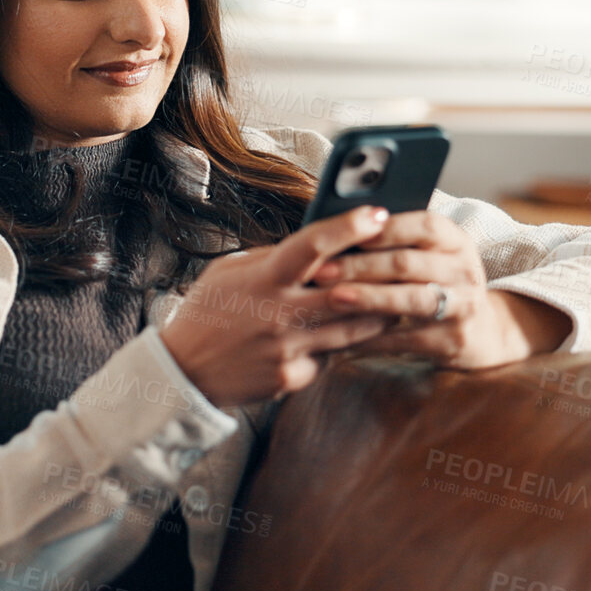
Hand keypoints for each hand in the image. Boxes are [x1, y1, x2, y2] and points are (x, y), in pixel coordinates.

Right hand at [160, 205, 400, 407]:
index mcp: (263, 279)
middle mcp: (279, 314)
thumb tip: (318, 246)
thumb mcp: (231, 271)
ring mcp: (287, 349)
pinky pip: (329, 358)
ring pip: (352, 330)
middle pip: (349, 292)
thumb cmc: (208, 312)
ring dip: (378, 314)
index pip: (313, 245)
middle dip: (382, 276)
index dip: (348, 226)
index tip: (378, 212)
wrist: (184, 372)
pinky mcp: (292, 377)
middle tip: (407, 263)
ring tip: (394, 299)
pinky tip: (341, 338)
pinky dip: (337, 347)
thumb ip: (273, 259)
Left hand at [307, 210, 573, 368]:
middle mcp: (464, 269)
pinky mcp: (453, 340)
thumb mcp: (429, 254)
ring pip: (412, 300)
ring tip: (334, 298)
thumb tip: (340, 225)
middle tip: (321, 271)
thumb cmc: (435, 281)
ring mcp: (463, 306)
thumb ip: (396, 239)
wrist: (479, 330)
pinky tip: (345, 334)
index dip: (386, 229)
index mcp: (455, 239)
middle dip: (360, 266)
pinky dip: (374, 336)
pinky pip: (408, 338)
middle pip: (408, 264)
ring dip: (369, 298)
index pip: (424, 225)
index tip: (347, 233)